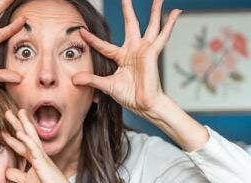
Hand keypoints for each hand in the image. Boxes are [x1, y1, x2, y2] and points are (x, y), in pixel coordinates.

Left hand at [2, 110, 77, 182]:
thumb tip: (6, 172)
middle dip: (17, 123)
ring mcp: (41, 155)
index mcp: (34, 158)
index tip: (3, 131)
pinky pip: (33, 147)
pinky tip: (19, 132)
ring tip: (16, 113)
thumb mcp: (27, 181)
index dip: (12, 138)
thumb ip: (17, 175)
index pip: (21, 145)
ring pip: (30, 136)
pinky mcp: (42, 161)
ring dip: (22, 124)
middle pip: (25, 135)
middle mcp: (38, 153)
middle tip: (8, 112)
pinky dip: (26, 139)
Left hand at [72, 0, 181, 117]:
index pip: (104, 45)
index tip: (81, 31)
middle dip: (128, 10)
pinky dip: (170, 24)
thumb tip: (74, 79)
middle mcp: (134, 50)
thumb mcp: (106, 85)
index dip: (92, 39)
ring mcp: (145, 50)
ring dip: (154, 12)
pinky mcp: (153, 52)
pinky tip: (176, 12)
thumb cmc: (129, 96)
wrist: (143, 104)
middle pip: (131, 25)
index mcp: (121, 57)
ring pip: (150, 26)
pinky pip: (162, 35)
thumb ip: (91, 80)